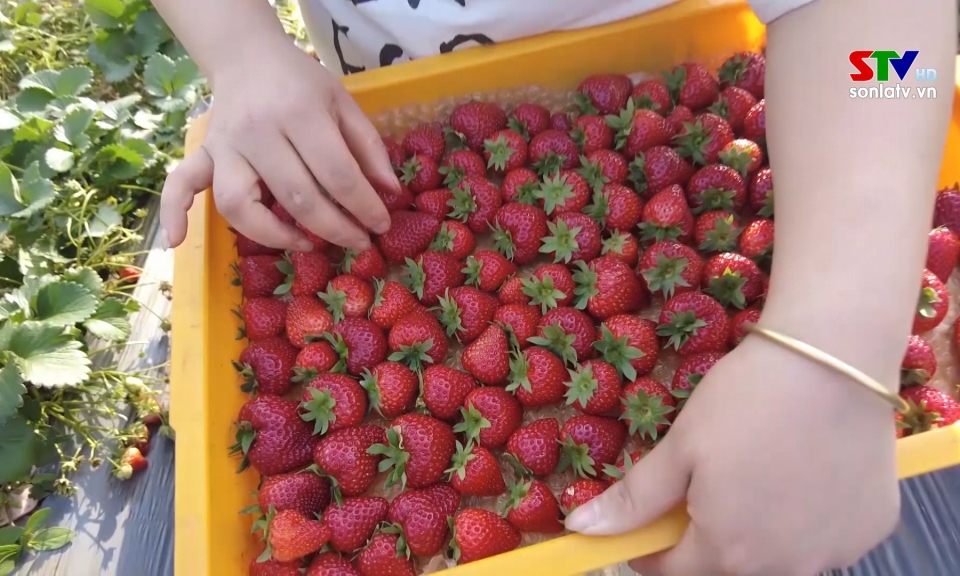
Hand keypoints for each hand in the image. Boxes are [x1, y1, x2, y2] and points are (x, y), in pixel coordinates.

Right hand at [159, 37, 397, 251]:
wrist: (248, 56)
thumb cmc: (301, 83)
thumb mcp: (343, 104)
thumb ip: (368, 148)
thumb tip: (390, 194)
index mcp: (300, 114)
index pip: (337, 174)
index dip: (363, 207)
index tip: (380, 226)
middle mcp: (259, 133)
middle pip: (297, 197)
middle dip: (334, 228)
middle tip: (358, 242)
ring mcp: (226, 146)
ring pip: (240, 204)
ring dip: (274, 235)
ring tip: (306, 245)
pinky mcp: (205, 154)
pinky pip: (181, 183)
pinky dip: (174, 212)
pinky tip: (175, 241)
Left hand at [565, 335, 899, 575]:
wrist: (834, 359)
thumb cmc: (746, 401)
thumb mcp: (681, 447)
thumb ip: (634, 499)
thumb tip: (579, 529)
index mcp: (728, 552)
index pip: (672, 573)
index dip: (650, 547)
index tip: (648, 516)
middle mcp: (786, 568)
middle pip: (729, 567)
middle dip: (708, 535)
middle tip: (709, 479)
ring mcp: (835, 552)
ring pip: (780, 555)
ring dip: (760, 528)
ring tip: (760, 468)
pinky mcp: (872, 528)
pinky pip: (826, 536)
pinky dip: (809, 516)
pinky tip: (805, 469)